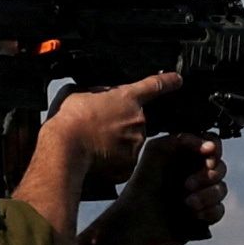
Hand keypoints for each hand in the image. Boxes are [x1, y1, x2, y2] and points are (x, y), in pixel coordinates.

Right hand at [41, 71, 186, 196]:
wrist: (66, 150)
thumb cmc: (69, 120)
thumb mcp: (79, 93)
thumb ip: (96, 92)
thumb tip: (97, 95)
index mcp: (127, 98)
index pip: (155, 85)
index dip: (168, 81)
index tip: (177, 80)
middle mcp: (137, 119)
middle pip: (135, 119)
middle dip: (121, 122)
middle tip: (98, 127)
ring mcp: (136, 143)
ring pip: (130, 141)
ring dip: (115, 142)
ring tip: (93, 143)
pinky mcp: (130, 164)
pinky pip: (123, 161)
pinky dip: (112, 161)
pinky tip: (96, 157)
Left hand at [113, 128, 227, 244]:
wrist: (136, 223)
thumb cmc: (142, 184)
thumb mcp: (156, 151)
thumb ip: (181, 139)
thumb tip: (211, 146)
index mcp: (184, 156)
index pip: (211, 144)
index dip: (214, 147)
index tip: (208, 153)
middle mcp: (194, 173)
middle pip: (220, 166)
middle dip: (207, 175)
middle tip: (187, 185)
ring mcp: (200, 195)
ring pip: (221, 189)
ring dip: (207, 195)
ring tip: (187, 203)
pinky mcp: (202, 215)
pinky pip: (219, 210)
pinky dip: (209, 211)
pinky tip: (194, 214)